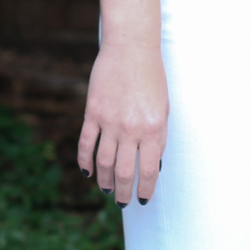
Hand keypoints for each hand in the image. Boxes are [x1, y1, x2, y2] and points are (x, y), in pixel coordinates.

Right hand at [78, 41, 168, 204]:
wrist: (131, 47)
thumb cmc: (152, 77)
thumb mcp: (164, 108)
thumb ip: (160, 137)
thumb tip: (153, 165)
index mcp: (154, 129)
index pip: (148, 171)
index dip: (145, 190)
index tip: (142, 199)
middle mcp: (132, 129)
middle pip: (125, 172)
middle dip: (124, 193)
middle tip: (123, 202)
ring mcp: (110, 121)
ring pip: (104, 162)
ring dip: (105, 181)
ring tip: (108, 190)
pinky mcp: (93, 112)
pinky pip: (87, 143)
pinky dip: (85, 161)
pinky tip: (87, 172)